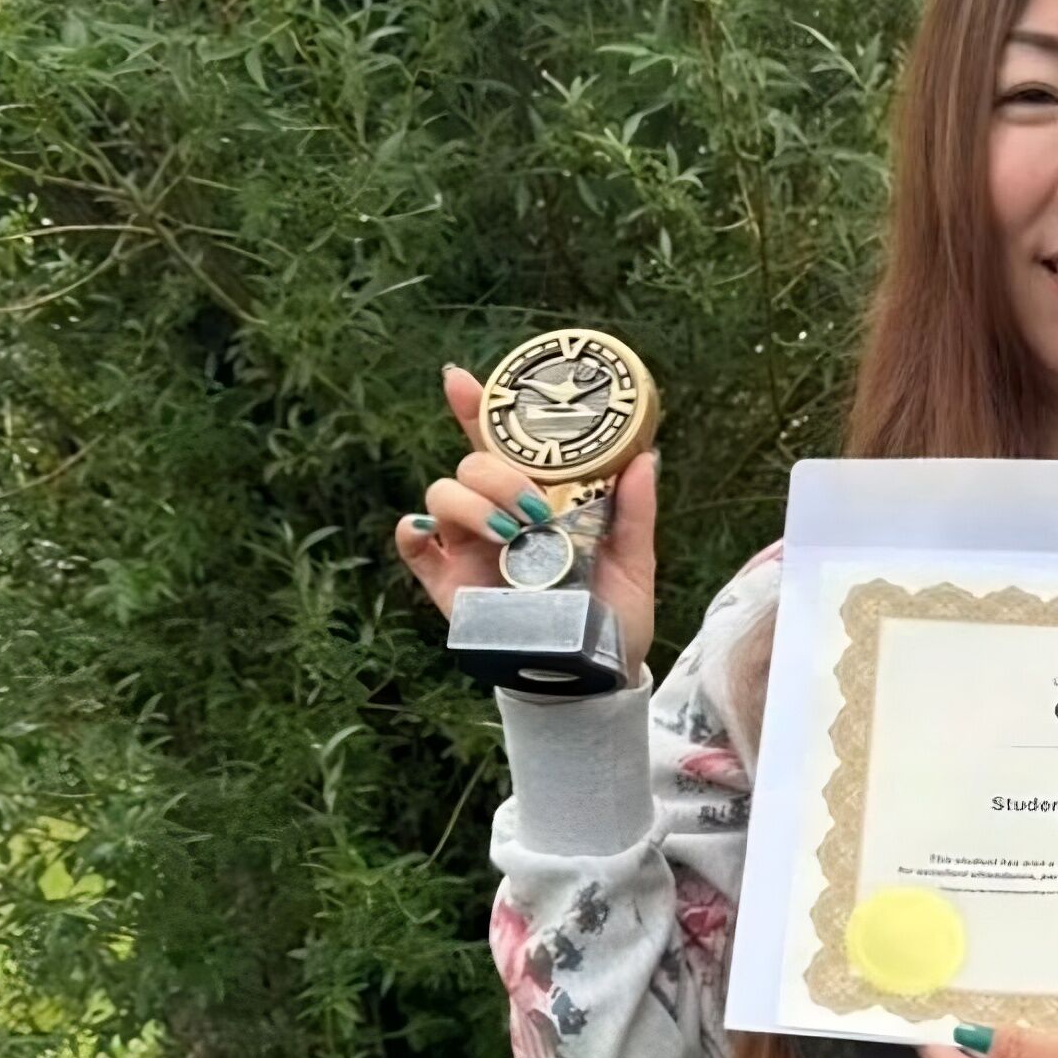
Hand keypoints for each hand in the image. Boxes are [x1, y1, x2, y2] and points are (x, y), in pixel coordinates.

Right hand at [392, 362, 658, 678]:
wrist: (593, 676)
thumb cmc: (612, 617)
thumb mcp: (634, 563)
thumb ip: (635, 512)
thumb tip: (645, 458)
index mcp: (540, 497)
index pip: (502, 441)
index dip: (477, 406)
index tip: (462, 381)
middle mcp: (499, 513)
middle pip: (472, 462)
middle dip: (498, 474)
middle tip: (533, 508)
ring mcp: (468, 545)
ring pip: (442, 493)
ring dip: (470, 503)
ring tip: (507, 534)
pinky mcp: (447, 582)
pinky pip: (413, 545)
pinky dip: (412, 531)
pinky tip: (429, 534)